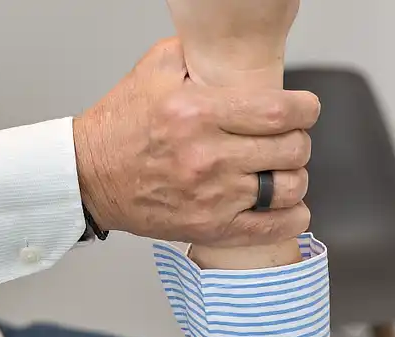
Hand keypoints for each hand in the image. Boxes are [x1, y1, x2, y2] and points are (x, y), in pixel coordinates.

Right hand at [73, 38, 319, 246]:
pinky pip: (272, 227)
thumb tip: (232, 50)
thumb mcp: (153, 71)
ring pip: (288, 188)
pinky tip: (285, 205)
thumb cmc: (118, 128)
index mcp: (197, 114)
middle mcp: (207, 157)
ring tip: (278, 170)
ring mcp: (210, 197)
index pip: (279, 111)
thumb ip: (197, 54)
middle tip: (285, 138)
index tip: (303, 109)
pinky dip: (291, 217)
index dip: (305, 109)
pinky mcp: (208, 227)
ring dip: (293, 177)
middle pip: (291, 149)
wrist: (89, 177)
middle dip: (298, 140)